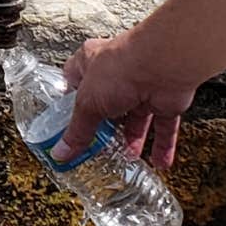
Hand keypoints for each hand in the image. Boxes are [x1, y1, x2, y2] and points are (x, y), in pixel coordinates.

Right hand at [53, 30, 200, 169]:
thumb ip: (77, 131)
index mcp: (90, 63)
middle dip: (103, 128)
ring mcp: (142, 87)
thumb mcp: (88, 103)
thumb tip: (61, 151)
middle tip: (95, 148)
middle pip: (106, 105)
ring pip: (136, 118)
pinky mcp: (165, 100)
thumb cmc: (122, 67)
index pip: (75, 84)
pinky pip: (163, 127)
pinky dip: (162, 146)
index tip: (65, 127)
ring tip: (124, 158)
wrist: (164, 64)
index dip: (70, 105)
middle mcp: (117, 74)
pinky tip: (157, 162)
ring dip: (132, 139)